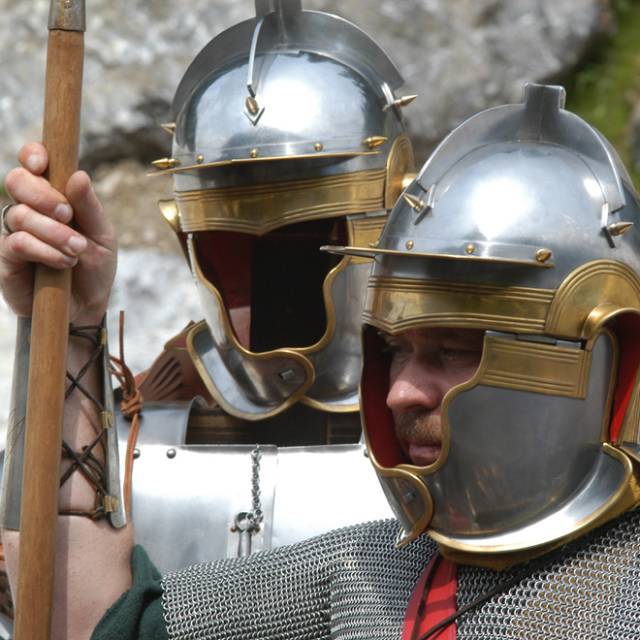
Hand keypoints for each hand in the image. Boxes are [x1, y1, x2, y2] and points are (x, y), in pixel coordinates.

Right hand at [0, 142, 115, 324]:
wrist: (88, 306)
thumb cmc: (95, 266)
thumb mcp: (103, 237)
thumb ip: (89, 208)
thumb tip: (79, 175)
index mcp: (53, 197)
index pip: (33, 164)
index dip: (32, 155)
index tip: (42, 164)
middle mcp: (30, 210)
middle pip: (17, 181)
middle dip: (43, 194)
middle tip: (68, 215)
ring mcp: (15, 233)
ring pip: (19, 214)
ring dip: (52, 231)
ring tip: (76, 250)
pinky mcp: (7, 259)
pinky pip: (16, 243)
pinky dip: (43, 250)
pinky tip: (63, 263)